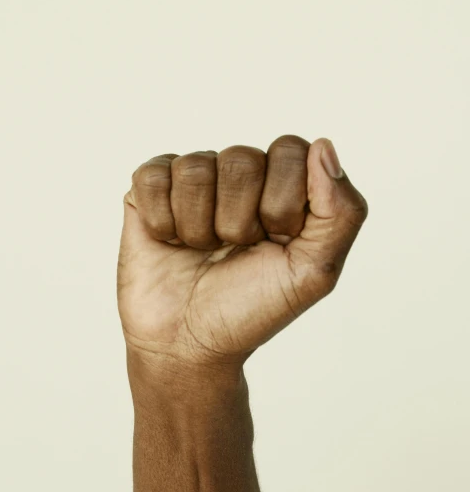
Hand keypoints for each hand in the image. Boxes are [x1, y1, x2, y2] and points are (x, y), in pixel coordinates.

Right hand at [117, 135, 367, 368]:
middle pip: (241, 158)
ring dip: (199, 227)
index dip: (282, 202)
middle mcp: (240, 172)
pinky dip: (163, 222)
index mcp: (284, 182)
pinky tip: (171, 241)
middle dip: (239, 221)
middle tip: (235, 250)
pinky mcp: (150, 187)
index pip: (290, 149)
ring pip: (197, 169)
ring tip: (202, 249)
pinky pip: (154, 177)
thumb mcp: (314, 271)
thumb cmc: (252, 307)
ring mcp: (194, 176)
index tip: (277, 240)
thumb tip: (323, 146)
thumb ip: (341, 212)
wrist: (188, 345)